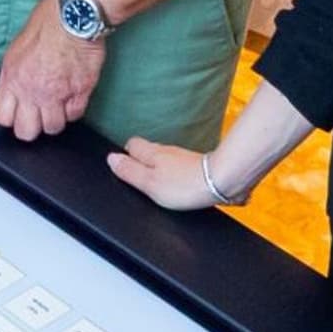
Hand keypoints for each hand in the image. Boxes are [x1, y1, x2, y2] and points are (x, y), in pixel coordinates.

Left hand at [0, 0, 105, 141]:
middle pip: (26, 131)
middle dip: (32, 126)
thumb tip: (15, 90)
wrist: (75, 15)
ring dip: (55, 118)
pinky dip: (74, 109)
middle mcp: (32, 91)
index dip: (10, 117)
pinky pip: (75, 115)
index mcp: (12, 78)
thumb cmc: (48, 22)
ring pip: (53, 127)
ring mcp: (57, 94)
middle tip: (38, 115)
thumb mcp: (17, 48)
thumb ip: (14, 74)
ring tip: (58, 104)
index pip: (2, 117)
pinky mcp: (80, 92)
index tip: (18, 113)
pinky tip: (72, 96)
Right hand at [107, 137, 230, 210]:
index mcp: (152, 153)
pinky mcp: (198, 167)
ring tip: (157, 183)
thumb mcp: (149, 183)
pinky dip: (176, 175)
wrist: (222, 182)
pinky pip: (180, 168)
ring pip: (165, 159)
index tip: (124, 167)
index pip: (131, 145)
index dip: (126, 155)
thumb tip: (111, 159)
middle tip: (138, 177)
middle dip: (142, 161)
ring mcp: (184, 158)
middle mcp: (168, 151)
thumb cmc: (185, 185)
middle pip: (149, 151)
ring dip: (160, 168)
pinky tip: (178, 187)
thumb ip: (128, 171)